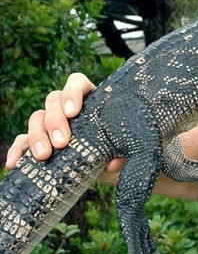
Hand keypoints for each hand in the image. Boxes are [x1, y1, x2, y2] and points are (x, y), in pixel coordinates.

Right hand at [5, 73, 124, 176]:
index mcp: (92, 100)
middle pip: (53, 100)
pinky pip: (22, 141)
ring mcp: (52, 124)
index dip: (72, 93)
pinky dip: (17, 150)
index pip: (77, 83)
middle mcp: (68, 108)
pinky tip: (15, 164)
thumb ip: (124, 152)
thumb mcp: (127, 151)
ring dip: (37, 135)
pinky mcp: (40, 142)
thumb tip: (113, 162)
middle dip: (54, 120)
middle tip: (62, 143)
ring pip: (36, 117)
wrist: (110, 170)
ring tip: (44, 156)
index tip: (73, 112)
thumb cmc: (121, 152)